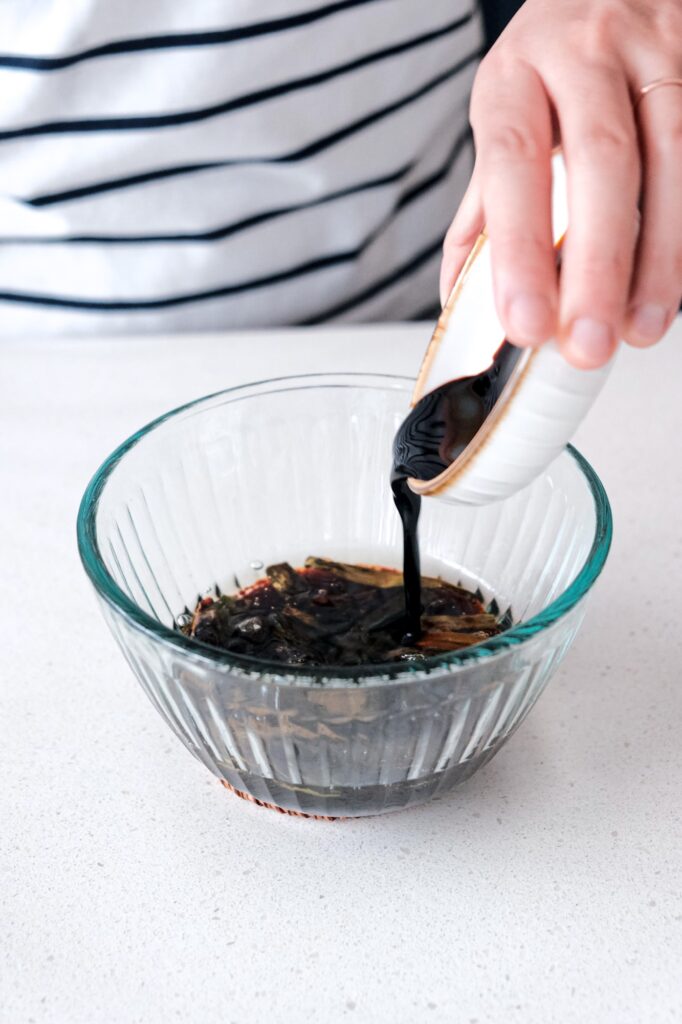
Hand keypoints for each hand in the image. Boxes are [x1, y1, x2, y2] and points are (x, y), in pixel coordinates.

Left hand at [439, 0, 681, 367]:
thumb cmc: (552, 63)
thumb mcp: (504, 115)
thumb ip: (485, 206)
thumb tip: (459, 298)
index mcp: (516, 75)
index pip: (513, 164)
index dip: (521, 250)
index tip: (525, 322)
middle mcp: (585, 54)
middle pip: (602, 162)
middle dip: (598, 265)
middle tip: (588, 343)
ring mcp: (656, 54)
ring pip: (671, 159)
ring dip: (660, 258)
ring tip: (641, 328)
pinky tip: (674, 283)